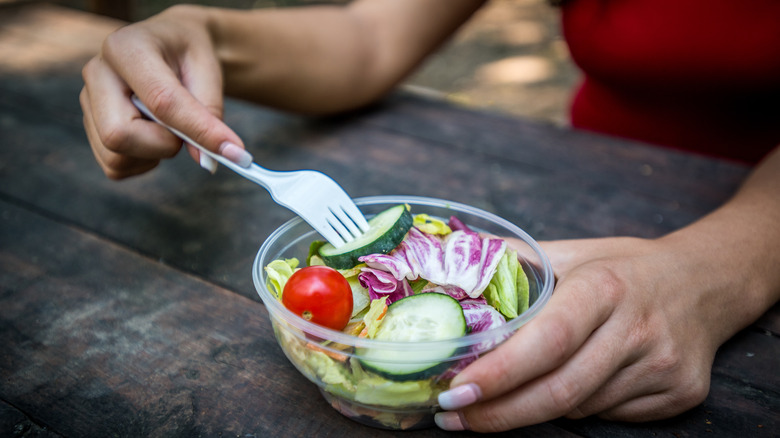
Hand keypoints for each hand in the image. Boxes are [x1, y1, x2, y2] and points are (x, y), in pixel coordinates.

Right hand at [80, 5, 249, 178]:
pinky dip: (143, 162)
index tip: (234, 152)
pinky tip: (155, 137)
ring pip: (115, 157)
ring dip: (154, 155)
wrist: (171, 46)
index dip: (198, 131)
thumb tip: (205, 161)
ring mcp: (88, 102)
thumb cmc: (189, 55)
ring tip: (170, 128)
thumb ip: (208, 114)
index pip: (161, 101)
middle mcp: (97, 73)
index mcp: (126, 47)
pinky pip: (116, 167)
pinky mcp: (90, 127)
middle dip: (163, 145)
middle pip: (119, 135)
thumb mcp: (208, 72)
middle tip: (186, 133)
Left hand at [434, 236, 725, 430]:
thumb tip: (450, 267)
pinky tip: (564, 388)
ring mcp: (662, 366)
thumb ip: (515, 264)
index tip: (455, 390)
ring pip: (579, 408)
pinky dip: (573, 408)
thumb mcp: (572, 253)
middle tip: (454, 416)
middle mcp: (638, 328)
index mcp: (605, 287)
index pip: (547, 340)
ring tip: (503, 396)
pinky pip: (607, 415)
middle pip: (561, 390)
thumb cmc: (625, 268)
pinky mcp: (679, 394)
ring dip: (532, 407)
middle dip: (499, 412)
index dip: (499, 373)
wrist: (705, 283)